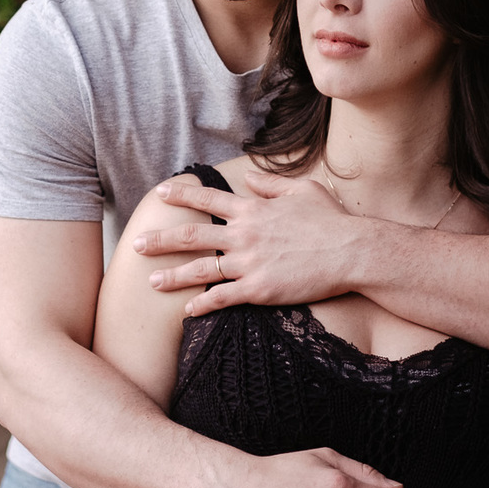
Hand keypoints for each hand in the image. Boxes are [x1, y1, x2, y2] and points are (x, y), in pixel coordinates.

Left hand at [135, 170, 365, 315]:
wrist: (352, 251)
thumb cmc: (332, 221)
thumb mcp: (302, 190)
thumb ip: (271, 184)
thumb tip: (249, 177)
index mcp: (253, 209)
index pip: (208, 198)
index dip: (181, 195)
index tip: (160, 193)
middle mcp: (244, 234)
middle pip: (192, 235)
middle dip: (160, 240)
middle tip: (135, 244)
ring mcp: (249, 263)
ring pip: (200, 270)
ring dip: (172, 276)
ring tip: (150, 281)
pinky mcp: (259, 289)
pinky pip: (222, 298)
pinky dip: (201, 305)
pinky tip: (186, 311)